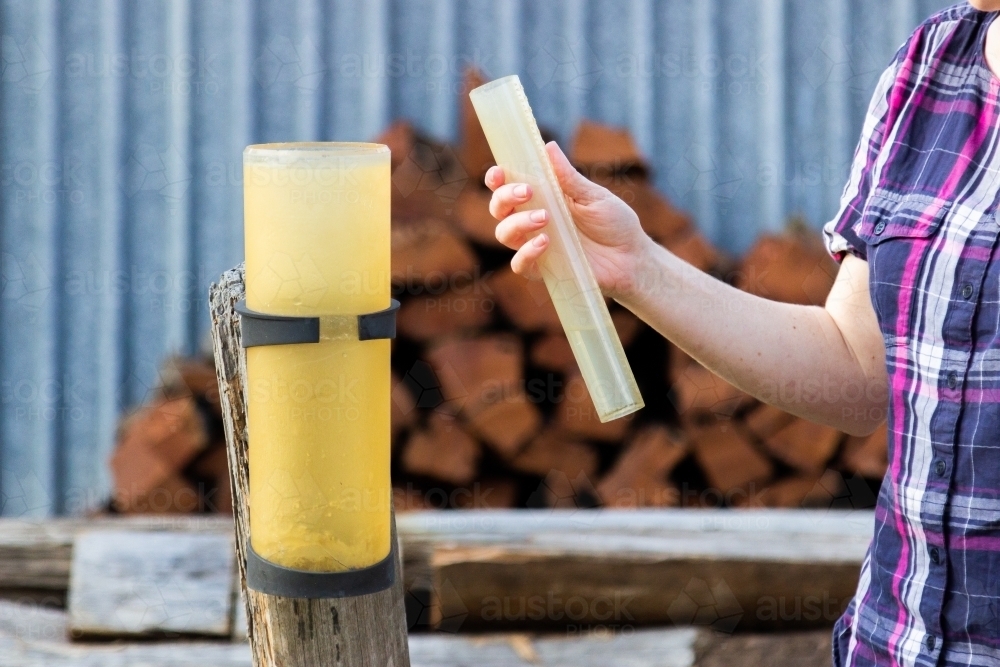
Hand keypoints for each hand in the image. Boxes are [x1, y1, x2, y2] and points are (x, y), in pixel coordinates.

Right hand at [485, 142, 652, 300]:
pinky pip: (519, 264)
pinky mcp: (543, 269)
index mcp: (542, 198)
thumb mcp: (594, 196)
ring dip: (517, 223)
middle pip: (498, 208)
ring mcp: (535, 245)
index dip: (497, 178)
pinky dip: (526, 252)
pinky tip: (544, 242)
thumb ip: (568, 177)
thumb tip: (548, 147)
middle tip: (527, 192)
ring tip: (544, 218)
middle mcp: (532, 221)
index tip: (499, 172)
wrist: (632, 258)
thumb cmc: (614, 224)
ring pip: (504, 234)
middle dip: (505, 197)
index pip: (508, 186)